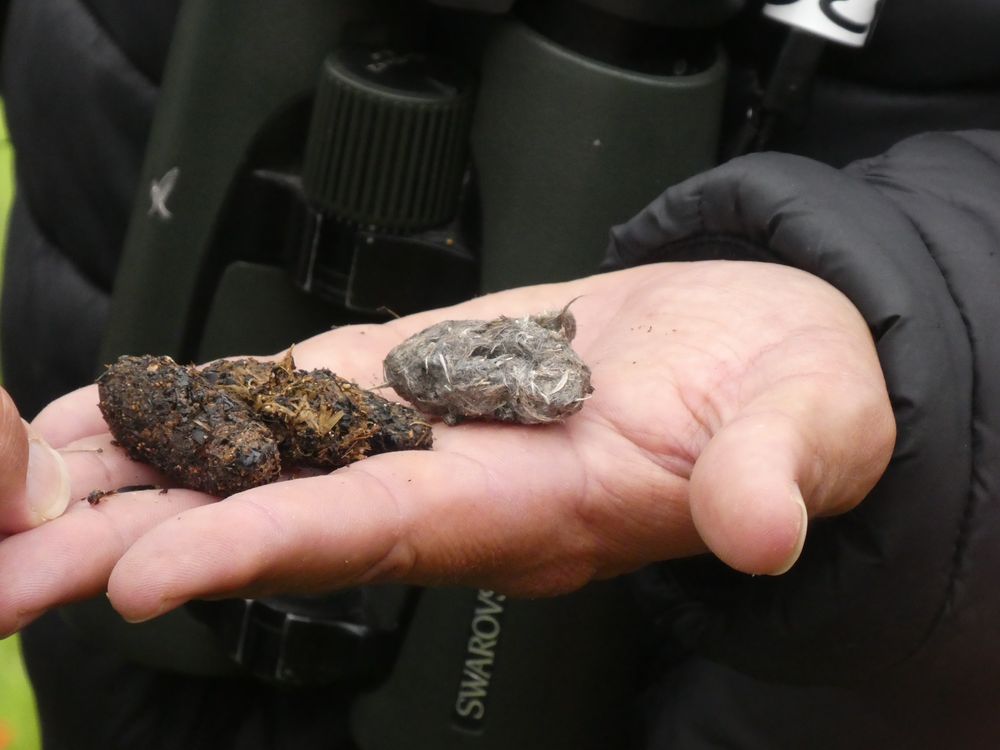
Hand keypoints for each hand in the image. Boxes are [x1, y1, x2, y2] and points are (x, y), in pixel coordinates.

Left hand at [0, 261, 894, 632]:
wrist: (759, 350)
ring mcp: (433, 432)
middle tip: (14, 568)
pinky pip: (303, 399)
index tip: (148, 578)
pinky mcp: (424, 378)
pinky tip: (136, 410)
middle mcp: (464, 487)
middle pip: (293, 521)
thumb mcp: (800, 430)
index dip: (272, 553)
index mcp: (540, 506)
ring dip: (156, 479)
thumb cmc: (781, 396)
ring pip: (278, 461)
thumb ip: (769, 477)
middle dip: (153, 546)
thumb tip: (764, 529)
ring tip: (32, 491)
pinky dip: (217, 404)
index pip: (387, 536)